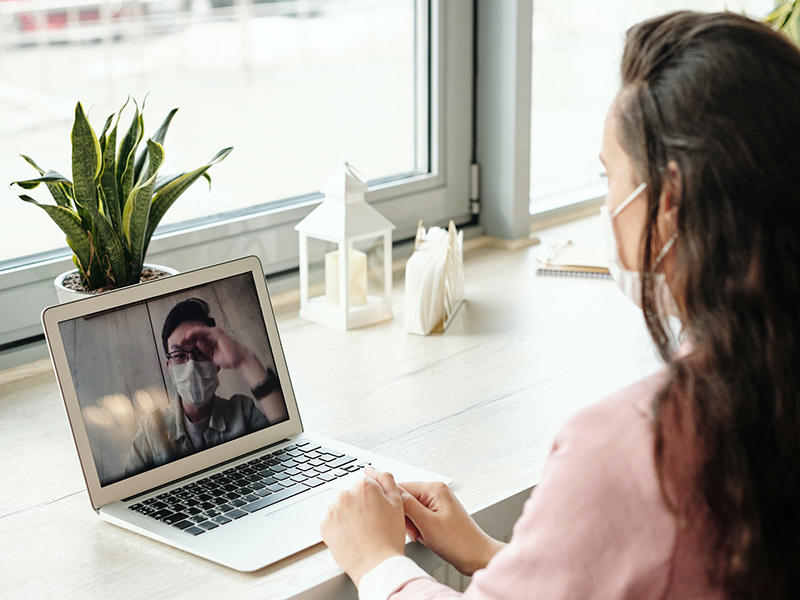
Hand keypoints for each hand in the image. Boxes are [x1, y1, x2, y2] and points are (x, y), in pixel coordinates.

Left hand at [178, 324, 266, 386]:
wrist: (239, 359)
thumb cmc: (230, 358)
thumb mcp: (213, 355)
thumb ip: (206, 349)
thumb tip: (198, 344)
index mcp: (213, 339)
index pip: (198, 338)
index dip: (189, 341)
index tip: (182, 345)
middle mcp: (213, 334)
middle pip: (197, 334)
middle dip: (187, 338)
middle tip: (180, 343)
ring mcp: (215, 333)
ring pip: (198, 331)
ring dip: (189, 335)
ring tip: (182, 340)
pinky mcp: (216, 333)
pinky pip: (202, 331)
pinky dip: (194, 333)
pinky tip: (188, 336)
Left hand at [320, 467, 406, 586]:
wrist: (376, 565)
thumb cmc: (389, 537)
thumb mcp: (397, 503)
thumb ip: (386, 479)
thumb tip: (372, 469)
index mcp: (364, 486)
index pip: (366, 485)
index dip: (374, 499)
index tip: (377, 512)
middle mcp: (345, 494)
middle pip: (352, 495)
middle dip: (359, 506)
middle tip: (371, 524)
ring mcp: (333, 511)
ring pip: (341, 509)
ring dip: (348, 516)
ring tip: (362, 533)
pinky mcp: (324, 526)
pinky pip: (332, 523)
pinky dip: (339, 528)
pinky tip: (352, 537)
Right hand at [400, 481, 505, 575]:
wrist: (476, 556)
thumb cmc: (458, 542)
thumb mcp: (427, 523)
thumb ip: (407, 505)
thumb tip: (392, 491)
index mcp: (434, 488)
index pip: (401, 487)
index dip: (395, 505)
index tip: (396, 520)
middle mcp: (436, 491)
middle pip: (406, 498)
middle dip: (406, 517)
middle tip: (414, 531)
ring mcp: (438, 501)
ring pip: (411, 509)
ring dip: (412, 524)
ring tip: (422, 535)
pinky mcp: (438, 512)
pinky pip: (419, 516)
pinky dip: (418, 527)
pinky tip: (425, 536)